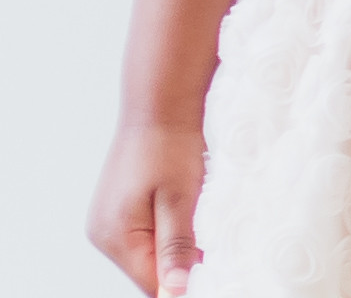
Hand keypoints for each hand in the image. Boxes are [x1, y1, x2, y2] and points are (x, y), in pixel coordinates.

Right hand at [87, 116, 203, 293]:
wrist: (159, 104)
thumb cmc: (170, 145)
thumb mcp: (180, 198)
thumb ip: (176, 246)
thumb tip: (175, 290)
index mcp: (115, 236)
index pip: (151, 284)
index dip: (182, 282)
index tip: (214, 270)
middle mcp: (104, 234)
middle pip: (148, 270)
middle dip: (180, 263)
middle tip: (214, 242)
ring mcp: (108, 221)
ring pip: (148, 252)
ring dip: (176, 244)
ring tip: (198, 218)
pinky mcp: (118, 209)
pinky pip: (145, 233)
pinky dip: (167, 229)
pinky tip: (185, 210)